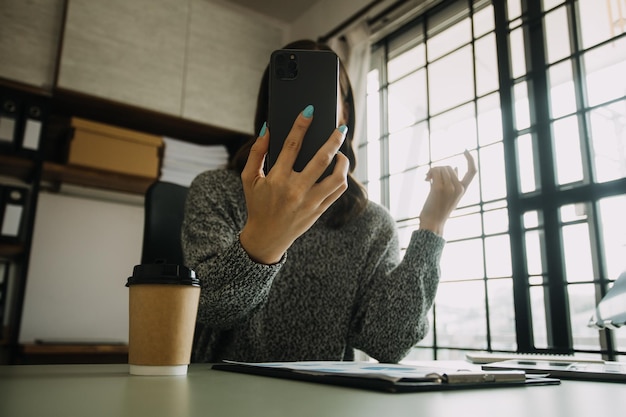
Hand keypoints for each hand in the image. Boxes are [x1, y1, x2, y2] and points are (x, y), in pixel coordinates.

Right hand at [239, 107, 349, 263]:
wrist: (266, 237)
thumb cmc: (257, 204)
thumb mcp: (249, 178)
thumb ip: (257, 152)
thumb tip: (268, 128)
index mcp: (277, 180)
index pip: (292, 146)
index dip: (301, 126)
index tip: (309, 110)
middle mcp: (296, 191)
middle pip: (321, 160)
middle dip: (333, 140)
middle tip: (340, 128)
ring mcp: (311, 202)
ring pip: (337, 178)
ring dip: (343, 162)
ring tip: (340, 152)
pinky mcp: (319, 210)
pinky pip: (338, 191)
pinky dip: (341, 177)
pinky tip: (338, 168)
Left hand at [419, 150, 476, 235]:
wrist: (432, 223)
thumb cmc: (439, 209)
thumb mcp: (450, 196)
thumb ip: (454, 181)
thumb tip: (455, 166)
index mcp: (463, 190)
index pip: (473, 171)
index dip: (470, 159)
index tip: (466, 150)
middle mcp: (458, 188)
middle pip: (449, 166)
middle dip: (439, 168)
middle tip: (430, 176)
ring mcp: (449, 188)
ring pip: (441, 168)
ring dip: (433, 170)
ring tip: (428, 179)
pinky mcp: (439, 188)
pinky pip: (435, 171)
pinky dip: (430, 172)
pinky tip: (426, 179)